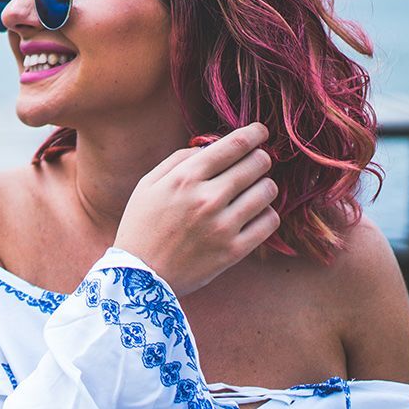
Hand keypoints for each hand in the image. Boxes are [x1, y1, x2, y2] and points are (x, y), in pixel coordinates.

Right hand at [114, 122, 279, 295]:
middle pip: (257, 164)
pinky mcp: (233, 250)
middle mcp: (207, 199)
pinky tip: (253, 214)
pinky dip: (266, 214)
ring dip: (264, 186)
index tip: (260, 132)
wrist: (139, 276)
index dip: (253, 133)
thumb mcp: (148, 185)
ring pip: (267, 191)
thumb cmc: (142, 226)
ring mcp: (222, 226)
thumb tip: (212, 146)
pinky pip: (269, 221)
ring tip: (253, 191)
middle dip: (260, 159)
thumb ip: (179, 160)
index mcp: (185, 178)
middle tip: (256, 163)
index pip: (234, 145)